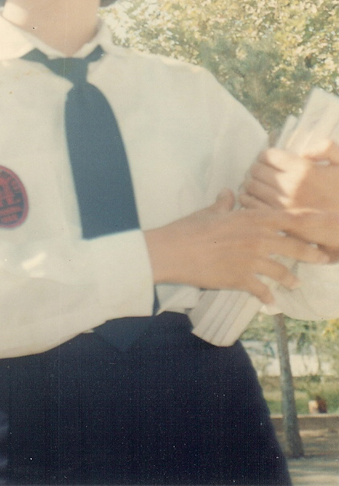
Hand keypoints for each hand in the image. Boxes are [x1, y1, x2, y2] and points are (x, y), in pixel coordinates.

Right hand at [144, 190, 330, 304]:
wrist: (172, 252)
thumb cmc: (188, 229)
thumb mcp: (208, 212)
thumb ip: (223, 203)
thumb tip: (228, 192)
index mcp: (251, 218)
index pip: (289, 218)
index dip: (310, 222)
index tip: (325, 225)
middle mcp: (256, 238)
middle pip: (294, 246)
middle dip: (312, 254)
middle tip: (323, 259)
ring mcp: (250, 260)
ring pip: (281, 271)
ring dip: (290, 279)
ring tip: (295, 284)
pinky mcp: (240, 279)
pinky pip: (261, 290)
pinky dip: (267, 298)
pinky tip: (270, 303)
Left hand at [240, 141, 338, 259]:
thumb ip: (328, 149)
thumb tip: (303, 151)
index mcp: (304, 169)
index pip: (268, 156)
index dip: (265, 156)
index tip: (267, 160)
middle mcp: (290, 186)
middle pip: (256, 170)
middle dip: (256, 168)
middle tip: (259, 171)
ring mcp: (282, 205)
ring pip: (250, 186)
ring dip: (249, 182)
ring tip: (254, 183)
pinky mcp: (277, 220)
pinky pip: (250, 204)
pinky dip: (247, 198)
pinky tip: (252, 198)